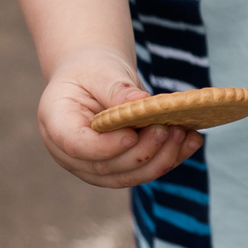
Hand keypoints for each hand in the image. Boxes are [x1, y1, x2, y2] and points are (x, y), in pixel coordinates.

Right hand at [36, 46, 202, 188]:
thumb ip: (116, 89)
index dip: (105, 146)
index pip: (77, 145)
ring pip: (127, 177)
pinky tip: (192, 141)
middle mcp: (70, 154)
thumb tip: (142, 103)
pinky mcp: (117, 168)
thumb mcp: (100, 70)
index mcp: (56, 125)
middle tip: (167, 129)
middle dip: (141, 152)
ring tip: (183, 134)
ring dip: (160, 160)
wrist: (93, 78)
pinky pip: (143, 171)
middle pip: (106, 167)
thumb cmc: (92, 70)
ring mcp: (92, 166)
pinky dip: (170, 159)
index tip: (132, 134)